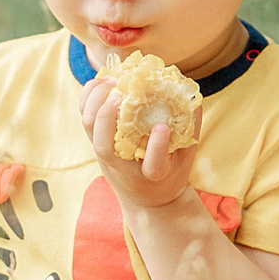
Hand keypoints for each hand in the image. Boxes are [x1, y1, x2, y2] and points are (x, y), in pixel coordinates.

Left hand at [81, 72, 204, 213]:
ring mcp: (105, 156)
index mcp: (152, 175)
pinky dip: (89, 96)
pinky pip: (85, 117)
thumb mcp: (186, 158)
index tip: (163, 127)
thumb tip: (193, 98)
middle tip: (120, 92)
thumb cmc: (170, 175)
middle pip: (104, 147)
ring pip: (90, 129)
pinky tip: (101, 80)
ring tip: (111, 79)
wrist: (146, 200)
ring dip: (95, 101)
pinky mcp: (97, 143)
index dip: (157, 147)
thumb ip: (190, 130)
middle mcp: (122, 168)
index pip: (153, 165)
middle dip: (107, 117)